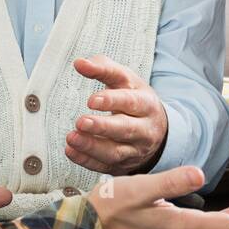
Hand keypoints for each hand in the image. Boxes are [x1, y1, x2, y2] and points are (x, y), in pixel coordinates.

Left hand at [65, 55, 168, 175]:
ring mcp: (134, 150)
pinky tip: (71, 150)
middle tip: (81, 122)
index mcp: (146, 104)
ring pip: (115, 152)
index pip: (131, 101)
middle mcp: (144, 129)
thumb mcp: (126, 80)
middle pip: (125, 129)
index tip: (91, 100)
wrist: (156, 130)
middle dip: (103, 127)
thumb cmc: (135, 100)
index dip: (112, 101)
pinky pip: (105, 166)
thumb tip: (80, 63)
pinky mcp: (122, 165)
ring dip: (92, 146)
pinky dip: (87, 160)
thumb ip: (103, 68)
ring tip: (72, 137)